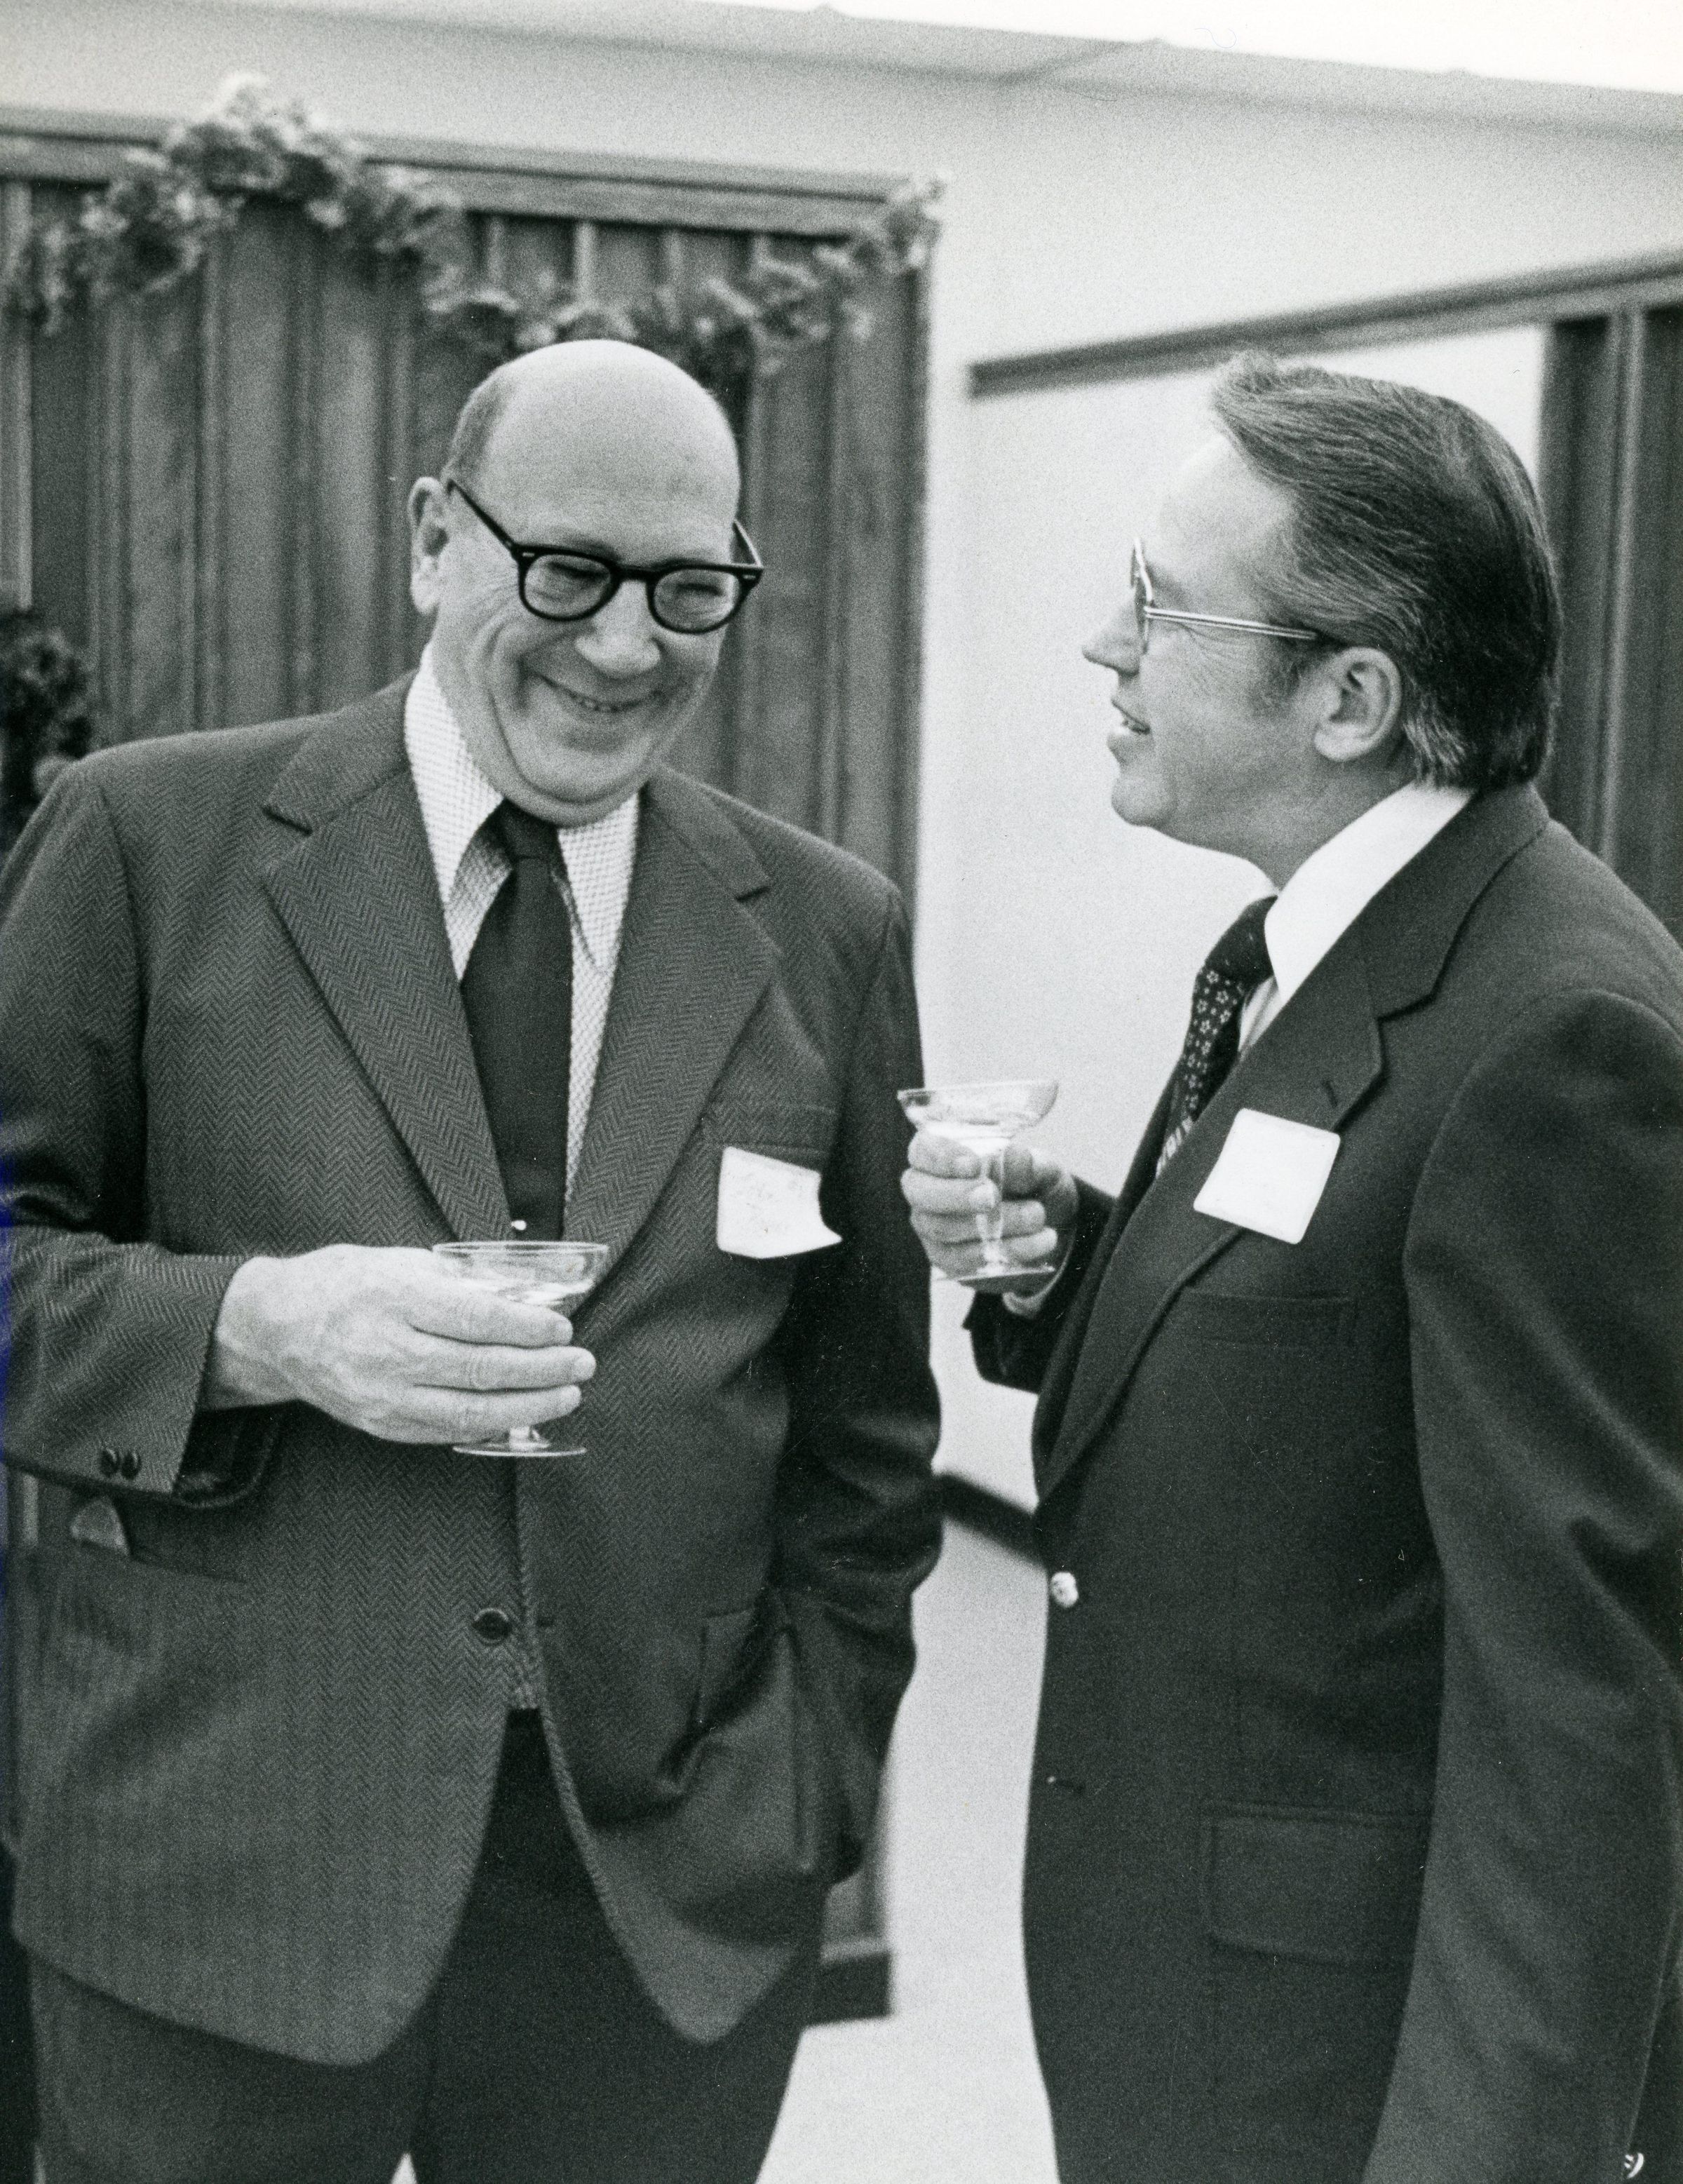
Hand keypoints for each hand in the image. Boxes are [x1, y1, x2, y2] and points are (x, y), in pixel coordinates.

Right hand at [205, 1244, 596, 1443]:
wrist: (277, 1328)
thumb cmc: (346, 1283)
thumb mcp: (400, 1260)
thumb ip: (463, 1279)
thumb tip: (531, 1292)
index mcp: (394, 1297)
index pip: (475, 1319)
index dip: (527, 1328)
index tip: (562, 1327)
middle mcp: (387, 1350)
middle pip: (480, 1368)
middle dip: (542, 1369)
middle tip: (582, 1363)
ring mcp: (383, 1394)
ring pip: (469, 1411)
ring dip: (529, 1406)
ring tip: (567, 1395)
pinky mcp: (382, 1424)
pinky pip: (447, 1431)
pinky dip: (492, 1425)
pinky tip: (524, 1414)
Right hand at [900, 1134, 1077, 1293]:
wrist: (1046, 1226)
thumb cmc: (1031, 1184)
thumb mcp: (1039, 1170)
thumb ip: (1027, 1164)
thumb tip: (1014, 1156)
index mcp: (940, 1157)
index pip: (922, 1150)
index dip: (941, 1157)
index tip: (973, 1164)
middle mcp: (926, 1192)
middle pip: (919, 1192)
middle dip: (956, 1195)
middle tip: (991, 1197)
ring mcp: (932, 1229)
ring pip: (944, 1229)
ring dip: (994, 1225)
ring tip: (1036, 1216)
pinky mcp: (948, 1260)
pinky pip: (966, 1259)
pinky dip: (1007, 1250)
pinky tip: (1038, 1241)